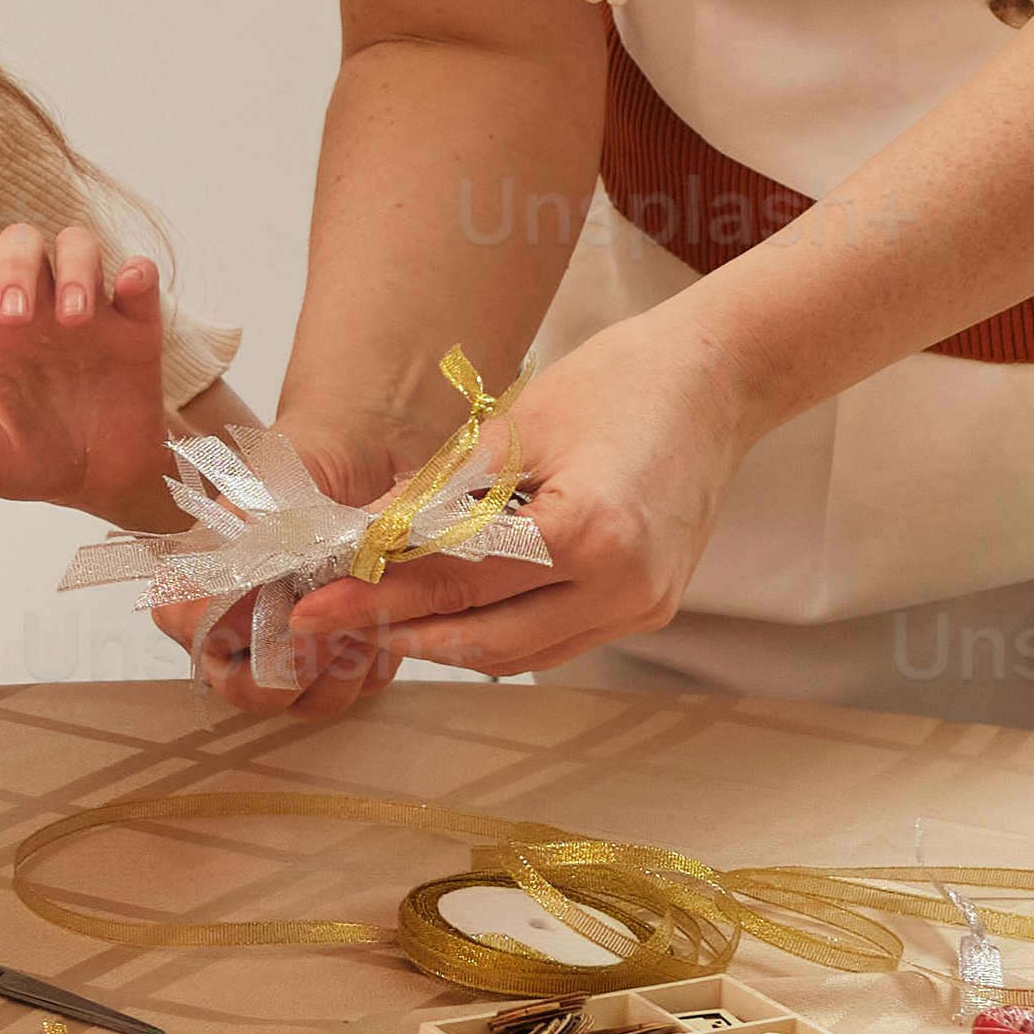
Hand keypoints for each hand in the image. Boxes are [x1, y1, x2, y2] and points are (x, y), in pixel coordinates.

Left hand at [0, 226, 178, 520]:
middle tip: (17, 319)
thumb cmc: (39, 459)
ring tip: (74, 320)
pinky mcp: (137, 326)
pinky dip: (138, 273)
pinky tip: (129, 288)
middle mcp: (39, 307)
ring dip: (74, 268)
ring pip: (77, 244)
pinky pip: (141, 278)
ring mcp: (90, 310)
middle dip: (14, 269)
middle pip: (20, 244)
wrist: (103, 480)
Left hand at [174, 311, 764, 721]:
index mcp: (593, 530)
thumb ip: (438, 493)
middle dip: (399, 630)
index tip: (315, 601)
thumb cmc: (622, 380)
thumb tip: (359, 538)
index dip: (379, 595)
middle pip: (486, 637)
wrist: (719, 378)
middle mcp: (624, 585)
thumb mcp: (514, 426)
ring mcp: (642, 606)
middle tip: (326, 621)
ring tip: (377, 619)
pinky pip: (555, 643)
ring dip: (446, 642)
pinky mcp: (648, 608)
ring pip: (519, 654)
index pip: (460, 579)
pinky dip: (497, 634)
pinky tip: (448, 614)